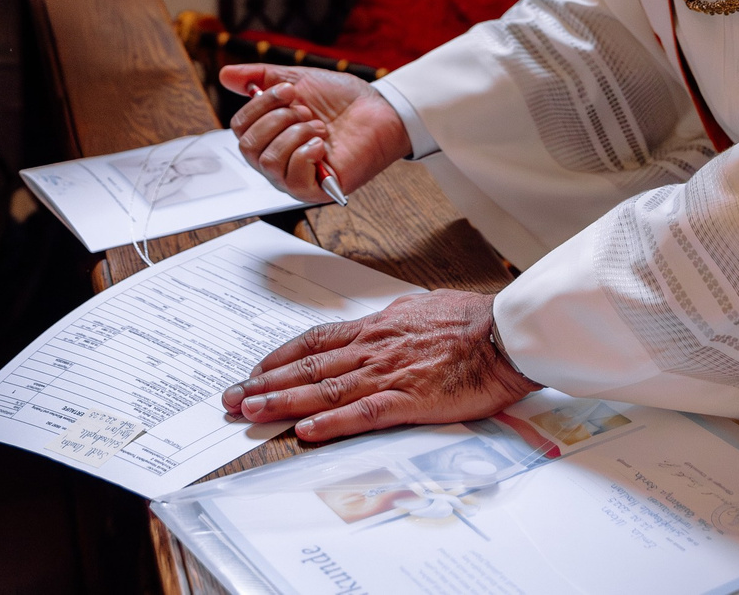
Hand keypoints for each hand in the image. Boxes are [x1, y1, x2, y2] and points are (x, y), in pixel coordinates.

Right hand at [221, 63, 408, 200]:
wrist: (379, 109)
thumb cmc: (341, 99)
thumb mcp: (297, 80)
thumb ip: (261, 77)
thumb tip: (226, 74)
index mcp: (270, 135)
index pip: (240, 128)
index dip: (259, 105)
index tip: (287, 90)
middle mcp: (278, 159)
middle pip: (248, 147)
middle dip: (277, 119)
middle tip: (305, 110)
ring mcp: (296, 176)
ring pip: (268, 162)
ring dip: (294, 134)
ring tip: (318, 126)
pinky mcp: (317, 190)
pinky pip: (291, 181)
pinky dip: (304, 155)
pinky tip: (321, 144)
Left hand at [222, 290, 536, 443]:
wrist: (507, 333)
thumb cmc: (473, 321)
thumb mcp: (423, 309)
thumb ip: (396, 321)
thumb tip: (381, 322)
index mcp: (377, 327)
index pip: (316, 341)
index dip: (280, 357)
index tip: (254, 370)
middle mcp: (374, 348)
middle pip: (308, 366)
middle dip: (265, 383)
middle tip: (231, 397)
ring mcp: (389, 373)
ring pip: (325, 388)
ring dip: (283, 401)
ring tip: (250, 411)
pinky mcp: (410, 399)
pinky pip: (363, 412)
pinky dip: (332, 421)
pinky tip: (306, 429)